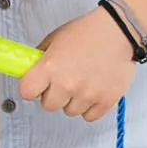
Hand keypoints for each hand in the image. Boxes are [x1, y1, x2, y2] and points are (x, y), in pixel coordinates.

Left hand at [18, 8, 135, 121]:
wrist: (120, 31)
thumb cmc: (88, 32)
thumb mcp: (56, 38)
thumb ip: (41, 57)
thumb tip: (30, 70)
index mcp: (50, 67)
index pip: (26, 92)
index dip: (31, 88)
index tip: (36, 85)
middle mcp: (67, 83)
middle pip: (48, 105)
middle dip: (53, 95)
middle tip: (63, 81)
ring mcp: (87, 94)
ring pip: (70, 111)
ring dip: (73, 101)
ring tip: (83, 82)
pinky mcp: (105, 101)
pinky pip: (89, 116)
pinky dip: (90, 107)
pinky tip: (93, 91)